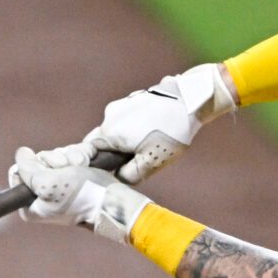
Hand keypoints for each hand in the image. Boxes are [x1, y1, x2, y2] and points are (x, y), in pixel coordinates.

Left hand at [12, 143, 145, 240]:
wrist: (113, 199)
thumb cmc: (81, 196)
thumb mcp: (47, 183)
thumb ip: (27, 169)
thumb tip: (21, 153)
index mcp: (30, 205)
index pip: (18, 172)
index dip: (32, 165)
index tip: (46, 171)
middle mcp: (42, 196)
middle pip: (38, 161)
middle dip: (55, 160)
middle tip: (69, 171)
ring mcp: (60, 185)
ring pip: (56, 156)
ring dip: (70, 157)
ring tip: (82, 169)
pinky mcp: (75, 176)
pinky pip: (71, 155)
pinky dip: (80, 155)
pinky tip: (88, 163)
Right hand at [84, 63, 236, 184]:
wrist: (190, 100)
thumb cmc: (170, 132)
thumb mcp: (151, 162)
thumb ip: (129, 175)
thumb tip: (118, 178)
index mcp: (110, 133)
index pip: (88, 153)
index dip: (93, 165)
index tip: (103, 173)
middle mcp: (109, 116)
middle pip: (100, 141)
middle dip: (110, 154)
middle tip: (128, 163)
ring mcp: (121, 105)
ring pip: (114, 130)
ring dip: (123, 141)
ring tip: (145, 146)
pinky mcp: (133, 99)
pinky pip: (124, 119)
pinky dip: (131, 129)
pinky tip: (151, 132)